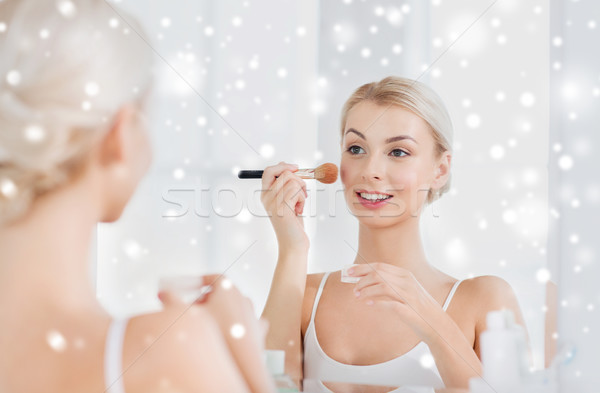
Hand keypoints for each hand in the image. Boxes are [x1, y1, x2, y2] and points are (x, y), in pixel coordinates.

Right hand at [160, 274, 274, 392]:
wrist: (240, 358)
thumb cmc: (215, 333)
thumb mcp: (188, 314)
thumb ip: (172, 301)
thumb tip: (162, 293)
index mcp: (227, 287)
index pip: (212, 277)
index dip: (199, 282)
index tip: (189, 287)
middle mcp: (242, 296)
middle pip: (223, 293)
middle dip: (207, 299)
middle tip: (193, 308)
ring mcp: (252, 311)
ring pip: (234, 307)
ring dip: (221, 312)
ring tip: (208, 323)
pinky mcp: (258, 327)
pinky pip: (245, 322)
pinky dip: (236, 325)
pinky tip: (227, 333)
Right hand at [260, 161, 308, 252]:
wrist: (293, 245)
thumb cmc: (293, 224)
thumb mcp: (288, 201)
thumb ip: (285, 185)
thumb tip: (287, 166)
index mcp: (265, 195)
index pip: (268, 171)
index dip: (283, 166)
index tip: (295, 168)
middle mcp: (266, 198)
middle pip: (284, 172)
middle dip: (299, 179)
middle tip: (302, 193)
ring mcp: (272, 202)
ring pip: (293, 181)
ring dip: (302, 192)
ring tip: (299, 205)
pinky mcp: (282, 207)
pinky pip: (297, 191)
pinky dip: (303, 199)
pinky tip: (299, 211)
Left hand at [348, 263, 445, 341]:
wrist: (437, 325)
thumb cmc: (418, 308)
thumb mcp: (406, 290)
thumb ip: (389, 284)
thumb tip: (364, 281)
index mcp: (405, 275)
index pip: (379, 266)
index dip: (362, 268)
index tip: (349, 272)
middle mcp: (407, 282)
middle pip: (378, 274)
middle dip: (361, 278)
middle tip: (352, 287)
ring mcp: (409, 295)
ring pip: (382, 285)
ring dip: (366, 290)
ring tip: (358, 296)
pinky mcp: (409, 310)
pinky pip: (390, 303)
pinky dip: (377, 302)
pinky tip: (369, 304)